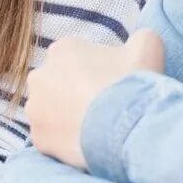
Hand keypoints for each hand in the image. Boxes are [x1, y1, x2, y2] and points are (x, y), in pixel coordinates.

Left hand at [29, 30, 164, 168]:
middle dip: (74, 94)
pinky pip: (50, 138)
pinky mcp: (37, 137)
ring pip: (49, 111)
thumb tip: (137, 44)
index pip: (74, 59)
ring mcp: (34, 108)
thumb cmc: (132, 84)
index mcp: (62, 50)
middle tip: (101, 108)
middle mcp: (39, 75)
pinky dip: (64, 141)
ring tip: (93, 128)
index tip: (109, 85)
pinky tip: (84, 143)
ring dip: (65, 117)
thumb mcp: (147, 46)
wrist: (125, 129)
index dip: (95, 73)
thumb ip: (140, 38)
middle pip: (58, 84)